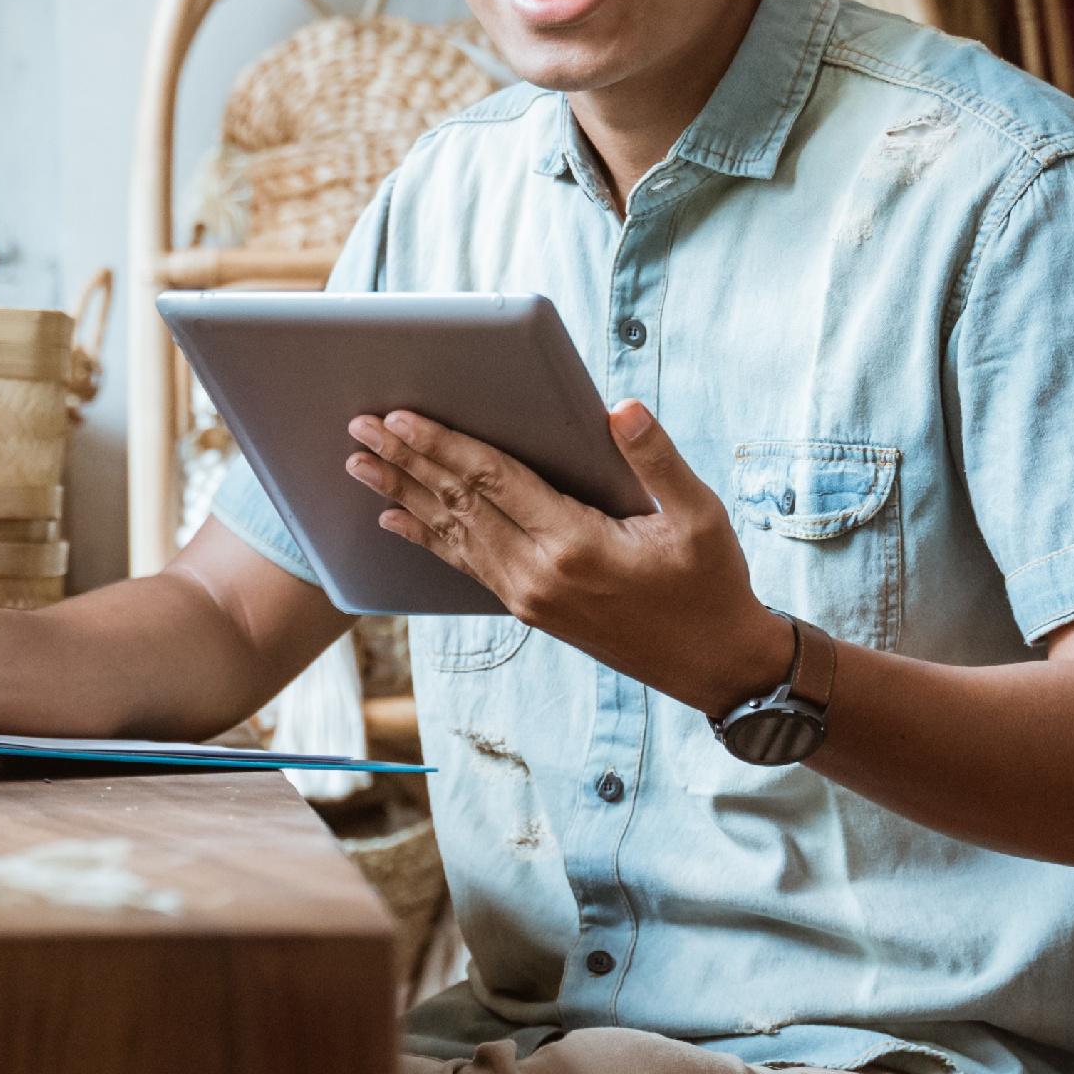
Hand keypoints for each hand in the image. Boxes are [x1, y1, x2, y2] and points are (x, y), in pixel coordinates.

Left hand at [346, 401, 794, 714]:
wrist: (714, 664)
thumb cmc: (710, 584)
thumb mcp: (698, 515)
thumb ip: (655, 459)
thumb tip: (619, 409)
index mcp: (576, 543)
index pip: (494, 482)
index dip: (444, 445)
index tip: (401, 416)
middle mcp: (539, 573)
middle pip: (458, 505)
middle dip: (405, 462)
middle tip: (359, 426)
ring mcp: (528, 597)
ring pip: (452, 535)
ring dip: (403, 494)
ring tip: (360, 464)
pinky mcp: (529, 610)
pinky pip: (465, 566)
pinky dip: (426, 538)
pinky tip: (395, 518)